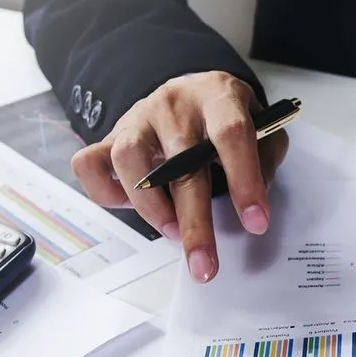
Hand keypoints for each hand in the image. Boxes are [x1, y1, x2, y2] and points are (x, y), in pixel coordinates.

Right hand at [70, 71, 288, 282]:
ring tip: (173, 232)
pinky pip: (90, 164)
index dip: (244, 180)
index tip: (256, 222)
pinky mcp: (112, 135)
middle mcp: (174, 103)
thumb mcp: (262, 127)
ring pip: (128, 160)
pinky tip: (133, 207)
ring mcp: (138, 117)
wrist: (193, 91)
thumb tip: (253, 197)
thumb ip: (265, 159)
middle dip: (195, 223)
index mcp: (217, 95)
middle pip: (181, 164)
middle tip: (204, 264)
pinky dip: (105, 193)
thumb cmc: (227, 117)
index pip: (230, 134)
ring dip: (151, 207)